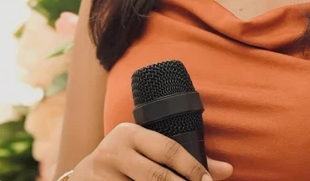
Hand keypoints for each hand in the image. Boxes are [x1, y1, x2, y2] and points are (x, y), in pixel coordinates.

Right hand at [72, 123, 232, 180]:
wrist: (82, 177)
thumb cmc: (125, 162)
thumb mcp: (146, 152)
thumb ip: (182, 158)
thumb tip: (227, 170)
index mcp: (129, 133)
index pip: (167, 148)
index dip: (191, 167)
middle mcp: (114, 152)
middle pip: (156, 176)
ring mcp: (103, 176)